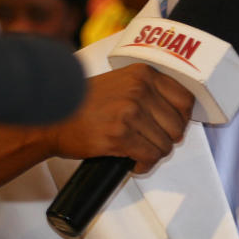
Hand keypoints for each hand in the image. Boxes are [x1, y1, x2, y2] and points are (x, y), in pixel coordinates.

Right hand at [44, 64, 194, 172]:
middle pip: (177, 125)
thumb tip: (178, 115)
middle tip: (152, 143)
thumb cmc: (86, 102)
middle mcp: (140, 89)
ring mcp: (131, 111)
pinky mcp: (120, 135)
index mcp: (144, 73)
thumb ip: (149, 90)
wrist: (53, 116)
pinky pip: (150, 156)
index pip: (185, 99)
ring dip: (154, 154)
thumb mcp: (122, 82)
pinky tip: (133, 162)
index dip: (182, 119)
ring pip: (165, 144)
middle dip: (167, 140)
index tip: (172, 127)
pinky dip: (144, 165)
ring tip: (139, 152)